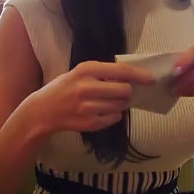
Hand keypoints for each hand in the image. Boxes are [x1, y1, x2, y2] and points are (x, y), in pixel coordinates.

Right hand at [29, 61, 153, 132]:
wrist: (42, 111)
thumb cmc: (63, 88)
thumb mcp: (78, 73)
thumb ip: (101, 73)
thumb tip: (131, 75)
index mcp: (85, 70)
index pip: (121, 71)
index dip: (140, 75)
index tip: (150, 79)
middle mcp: (86, 87)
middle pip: (125, 90)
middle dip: (128, 92)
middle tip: (122, 93)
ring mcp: (88, 107)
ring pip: (121, 106)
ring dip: (120, 104)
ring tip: (108, 102)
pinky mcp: (89, 123)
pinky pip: (114, 118)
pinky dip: (113, 115)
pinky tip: (101, 112)